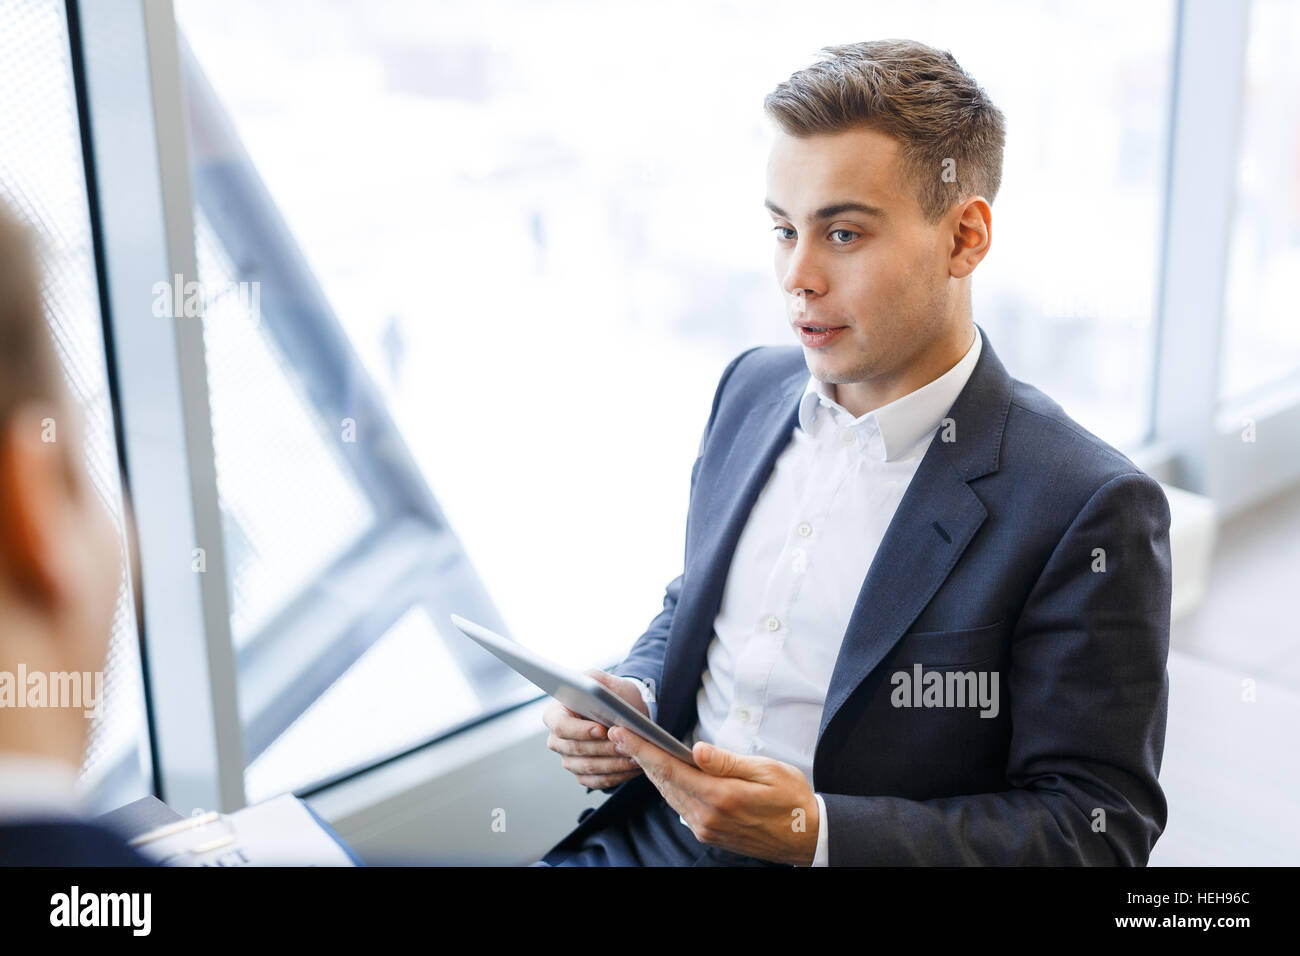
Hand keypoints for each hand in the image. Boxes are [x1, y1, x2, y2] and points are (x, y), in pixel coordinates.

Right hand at [542, 670, 647, 789]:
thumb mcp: (602, 680)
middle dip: (604, 748)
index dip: (580, 730)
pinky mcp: (582, 775)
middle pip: (577, 749)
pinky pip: (598, 781)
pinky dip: (617, 776)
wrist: (624, 712)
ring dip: (614, 763)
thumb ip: (593, 680)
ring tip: (634, 756)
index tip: (602, 729)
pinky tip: (634, 767)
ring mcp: (568, 759)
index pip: (561, 726)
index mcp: (555, 714)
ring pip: (590, 767)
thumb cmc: (611, 694)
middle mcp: (557, 740)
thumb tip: (590, 690)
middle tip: (626, 744)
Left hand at [608, 728, 819, 865]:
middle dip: (639, 757)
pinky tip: (662, 772)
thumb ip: (727, 762)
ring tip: (635, 749)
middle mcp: (707, 816)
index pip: (670, 769)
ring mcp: (706, 828)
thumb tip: (696, 750)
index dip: (642, 750)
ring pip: (669, 795)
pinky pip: (680, 806)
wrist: (807, 837)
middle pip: (663, 782)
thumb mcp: (767, 771)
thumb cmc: (792, 799)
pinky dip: (667, 787)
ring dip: (651, 772)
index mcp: (721, 797)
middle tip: (619, 735)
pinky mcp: (709, 834)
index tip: (622, 734)